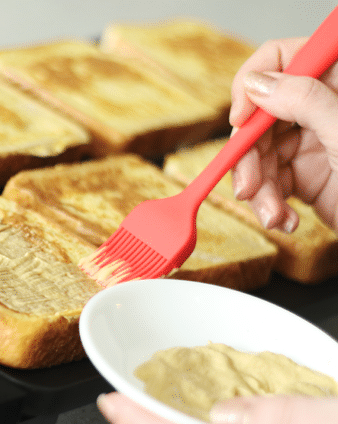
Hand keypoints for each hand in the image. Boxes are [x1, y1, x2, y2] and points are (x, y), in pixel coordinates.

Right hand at [229, 37, 337, 232]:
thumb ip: (305, 101)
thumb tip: (256, 83)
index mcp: (337, 82)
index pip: (283, 58)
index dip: (253, 84)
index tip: (240, 119)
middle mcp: (321, 107)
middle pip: (261, 116)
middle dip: (250, 157)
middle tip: (247, 187)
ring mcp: (311, 141)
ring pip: (260, 154)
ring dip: (258, 190)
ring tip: (273, 216)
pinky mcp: (304, 175)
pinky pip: (269, 182)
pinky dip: (269, 204)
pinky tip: (284, 219)